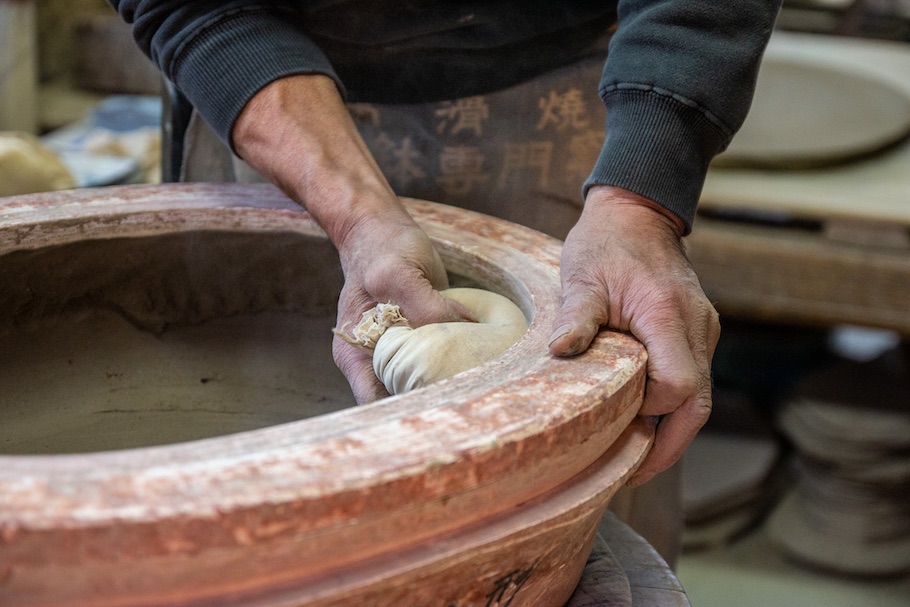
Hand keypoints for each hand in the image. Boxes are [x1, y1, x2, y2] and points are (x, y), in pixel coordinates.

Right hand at [234, 74, 467, 402]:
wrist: (379, 231)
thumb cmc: (382, 250)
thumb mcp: (398, 272)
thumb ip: (424, 306)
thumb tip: (461, 331)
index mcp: (354, 353)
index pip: (375, 400)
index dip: (405, 409)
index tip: (441, 409)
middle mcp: (372, 361)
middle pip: (399, 400)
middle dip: (431, 404)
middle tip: (469, 404)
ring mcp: (395, 355)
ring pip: (420, 386)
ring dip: (447, 388)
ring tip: (479, 390)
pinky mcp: (418, 345)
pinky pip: (436, 365)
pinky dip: (454, 368)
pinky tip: (478, 368)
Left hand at [548, 185, 719, 485]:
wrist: (638, 213)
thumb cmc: (606, 243)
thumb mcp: (583, 277)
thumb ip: (576, 317)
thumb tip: (558, 352)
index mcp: (669, 315)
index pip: (678, 387)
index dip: (650, 412)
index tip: (616, 417)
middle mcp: (697, 327)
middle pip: (698, 406)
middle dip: (668, 445)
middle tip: (631, 472)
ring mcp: (703, 331)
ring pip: (699, 398)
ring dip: (670, 429)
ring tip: (633, 455)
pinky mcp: (697, 333)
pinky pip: (692, 379)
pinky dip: (671, 405)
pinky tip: (642, 418)